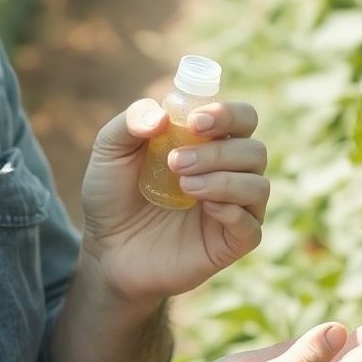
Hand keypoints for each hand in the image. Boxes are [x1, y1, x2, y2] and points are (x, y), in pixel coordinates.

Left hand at [79, 98, 269, 303]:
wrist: (104, 248)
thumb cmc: (112, 194)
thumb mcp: (110, 150)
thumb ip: (131, 121)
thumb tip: (164, 115)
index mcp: (208, 143)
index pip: (243, 118)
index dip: (228, 114)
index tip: (195, 122)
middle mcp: (227, 173)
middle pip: (255, 150)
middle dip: (218, 151)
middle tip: (176, 162)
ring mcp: (231, 209)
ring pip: (258, 186)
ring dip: (224, 180)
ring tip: (184, 186)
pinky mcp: (229, 244)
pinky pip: (252, 227)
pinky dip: (233, 212)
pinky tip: (205, 209)